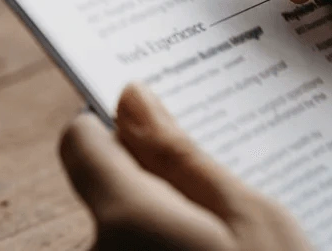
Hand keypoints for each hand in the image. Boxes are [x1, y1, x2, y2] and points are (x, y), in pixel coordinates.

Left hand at [60, 84, 311, 249]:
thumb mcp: (250, 219)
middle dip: (158, 176)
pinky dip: (170, 245)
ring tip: (235, 232)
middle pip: (110, 184)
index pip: (81, 140)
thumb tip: (130, 96)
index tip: (162, 122)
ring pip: (129, 223)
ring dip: (170, 219)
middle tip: (226, 183)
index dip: (116, 122)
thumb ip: (182, 157)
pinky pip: (138, 247)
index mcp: (123, 217)